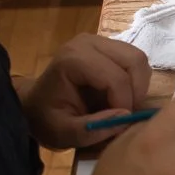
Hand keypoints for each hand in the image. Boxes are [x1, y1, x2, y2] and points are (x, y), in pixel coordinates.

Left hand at [19, 34, 151, 148]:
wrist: (37, 105)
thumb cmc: (46, 119)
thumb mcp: (63, 134)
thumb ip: (91, 129)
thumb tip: (125, 117)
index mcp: (73, 59)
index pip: (115, 77)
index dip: (124, 102)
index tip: (118, 123)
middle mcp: (88, 43)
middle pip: (134, 60)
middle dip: (136, 91)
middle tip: (125, 113)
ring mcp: (100, 41)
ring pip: (138, 59)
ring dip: (137, 86)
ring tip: (122, 105)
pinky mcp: (108, 45)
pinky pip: (134, 61)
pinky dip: (135, 81)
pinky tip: (119, 95)